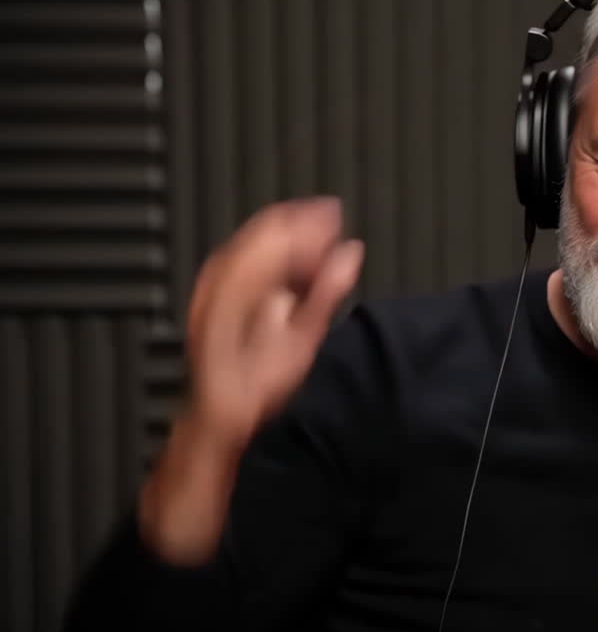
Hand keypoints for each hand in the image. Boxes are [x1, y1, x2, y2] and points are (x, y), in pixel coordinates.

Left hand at [185, 197, 363, 450]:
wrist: (217, 414)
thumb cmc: (257, 384)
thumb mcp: (302, 339)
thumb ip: (328, 290)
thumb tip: (351, 252)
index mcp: (242, 277)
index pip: (280, 228)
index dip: (312, 220)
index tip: (338, 217)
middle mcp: (221, 272)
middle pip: (264, 229)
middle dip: (302, 223)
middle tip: (333, 222)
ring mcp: (212, 282)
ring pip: (253, 241)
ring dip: (288, 237)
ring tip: (317, 240)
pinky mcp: (212, 295)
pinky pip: (243, 258)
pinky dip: (271, 254)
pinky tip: (289, 263)